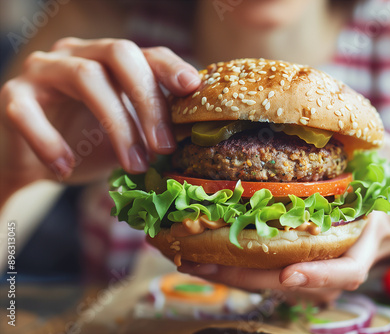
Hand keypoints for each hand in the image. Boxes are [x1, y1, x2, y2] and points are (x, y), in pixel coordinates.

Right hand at [0, 37, 199, 187]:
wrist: (39, 162)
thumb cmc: (90, 144)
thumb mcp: (130, 135)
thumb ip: (156, 130)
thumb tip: (196, 140)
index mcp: (111, 62)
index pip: (146, 53)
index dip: (170, 66)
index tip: (191, 88)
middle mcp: (79, 55)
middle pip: (120, 55)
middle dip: (148, 100)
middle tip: (165, 147)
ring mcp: (44, 70)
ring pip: (85, 77)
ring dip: (116, 125)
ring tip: (134, 165)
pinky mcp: (13, 96)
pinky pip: (27, 111)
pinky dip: (49, 141)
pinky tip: (65, 168)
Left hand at [178, 133, 389, 302]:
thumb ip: (365, 143)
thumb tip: (330, 115)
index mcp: (367, 236)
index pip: (348, 268)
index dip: (319, 277)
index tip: (288, 276)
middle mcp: (339, 254)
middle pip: (290, 281)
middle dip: (244, 277)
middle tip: (197, 260)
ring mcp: (321, 257)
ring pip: (273, 277)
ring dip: (228, 270)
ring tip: (183, 254)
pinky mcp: (306, 252)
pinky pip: (271, 262)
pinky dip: (237, 258)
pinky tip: (203, 245)